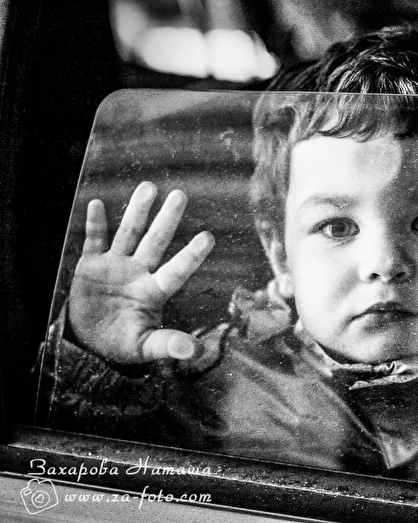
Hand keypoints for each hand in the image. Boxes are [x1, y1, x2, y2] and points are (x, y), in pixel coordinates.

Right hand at [68, 182, 214, 364]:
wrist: (88, 344)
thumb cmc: (122, 345)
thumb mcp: (145, 347)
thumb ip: (169, 345)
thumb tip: (196, 351)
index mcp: (155, 292)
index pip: (177, 270)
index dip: (192, 255)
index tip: (209, 237)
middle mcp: (139, 273)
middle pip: (156, 241)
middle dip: (167, 219)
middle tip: (181, 195)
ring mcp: (116, 266)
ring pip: (129, 233)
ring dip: (137, 211)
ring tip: (148, 187)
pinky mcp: (90, 266)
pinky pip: (94, 240)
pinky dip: (95, 224)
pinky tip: (97, 204)